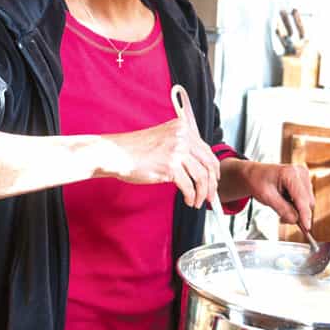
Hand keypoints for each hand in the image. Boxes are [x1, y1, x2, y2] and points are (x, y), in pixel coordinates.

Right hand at [97, 119, 219, 208]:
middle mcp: (182, 137)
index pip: (207, 150)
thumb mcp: (162, 139)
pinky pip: (189, 186)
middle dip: (212, 184)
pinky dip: (191, 196)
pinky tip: (188, 200)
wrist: (116, 153)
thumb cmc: (135, 149)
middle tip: (211, 196)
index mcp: (182, 127)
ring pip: (201, 177)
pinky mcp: (170, 167)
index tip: (214, 180)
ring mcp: (177, 151)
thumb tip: (197, 166)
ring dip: (202, 193)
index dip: (213, 168)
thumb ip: (180, 146)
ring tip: (198, 201)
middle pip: (208, 164)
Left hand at [241, 161, 314, 228]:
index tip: (306, 228)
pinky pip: (305, 199)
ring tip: (280, 207)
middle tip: (282, 219)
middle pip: (307, 201)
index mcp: (290, 173)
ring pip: (307, 202)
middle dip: (297, 213)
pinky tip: (285, 203)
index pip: (301, 198)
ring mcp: (304, 175)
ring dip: (296, 210)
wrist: (254, 174)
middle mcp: (300, 172)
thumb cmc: (257, 181)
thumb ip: (282, 209)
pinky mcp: (304, 180)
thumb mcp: (266, 197)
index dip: (305, 215)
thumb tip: (295, 220)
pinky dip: (296, 205)